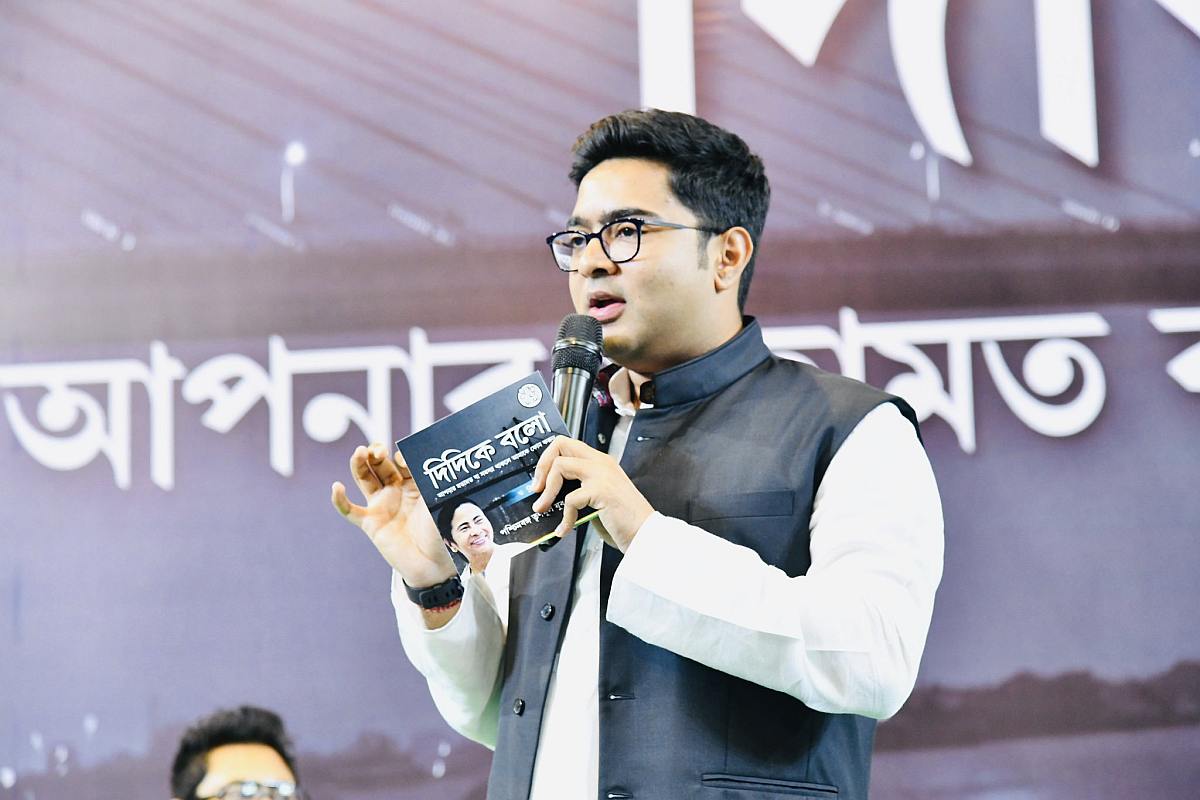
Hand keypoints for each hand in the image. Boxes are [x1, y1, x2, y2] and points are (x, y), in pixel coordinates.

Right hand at [331, 443, 457, 588]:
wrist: (435, 565)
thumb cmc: (442, 534)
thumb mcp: (439, 503)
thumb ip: (432, 483)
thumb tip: (424, 463)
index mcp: (416, 484)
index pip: (402, 462)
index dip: (401, 457)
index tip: (404, 461)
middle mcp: (397, 491)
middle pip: (380, 465)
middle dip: (377, 453)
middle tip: (377, 450)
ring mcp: (382, 506)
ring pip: (365, 479)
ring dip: (358, 464)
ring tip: (359, 452)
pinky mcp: (370, 524)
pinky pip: (350, 511)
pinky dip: (340, 500)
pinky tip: (336, 487)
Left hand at [529, 436, 653, 551]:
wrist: (645, 535)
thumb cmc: (622, 521)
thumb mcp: (596, 499)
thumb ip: (577, 490)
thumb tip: (547, 495)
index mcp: (600, 462)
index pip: (567, 444)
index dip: (548, 458)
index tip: (539, 480)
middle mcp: (601, 462)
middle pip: (560, 444)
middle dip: (542, 466)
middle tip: (536, 489)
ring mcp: (602, 474)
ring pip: (560, 466)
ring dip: (547, 491)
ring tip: (541, 509)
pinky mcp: (602, 490)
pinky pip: (569, 499)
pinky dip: (564, 518)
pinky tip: (564, 530)